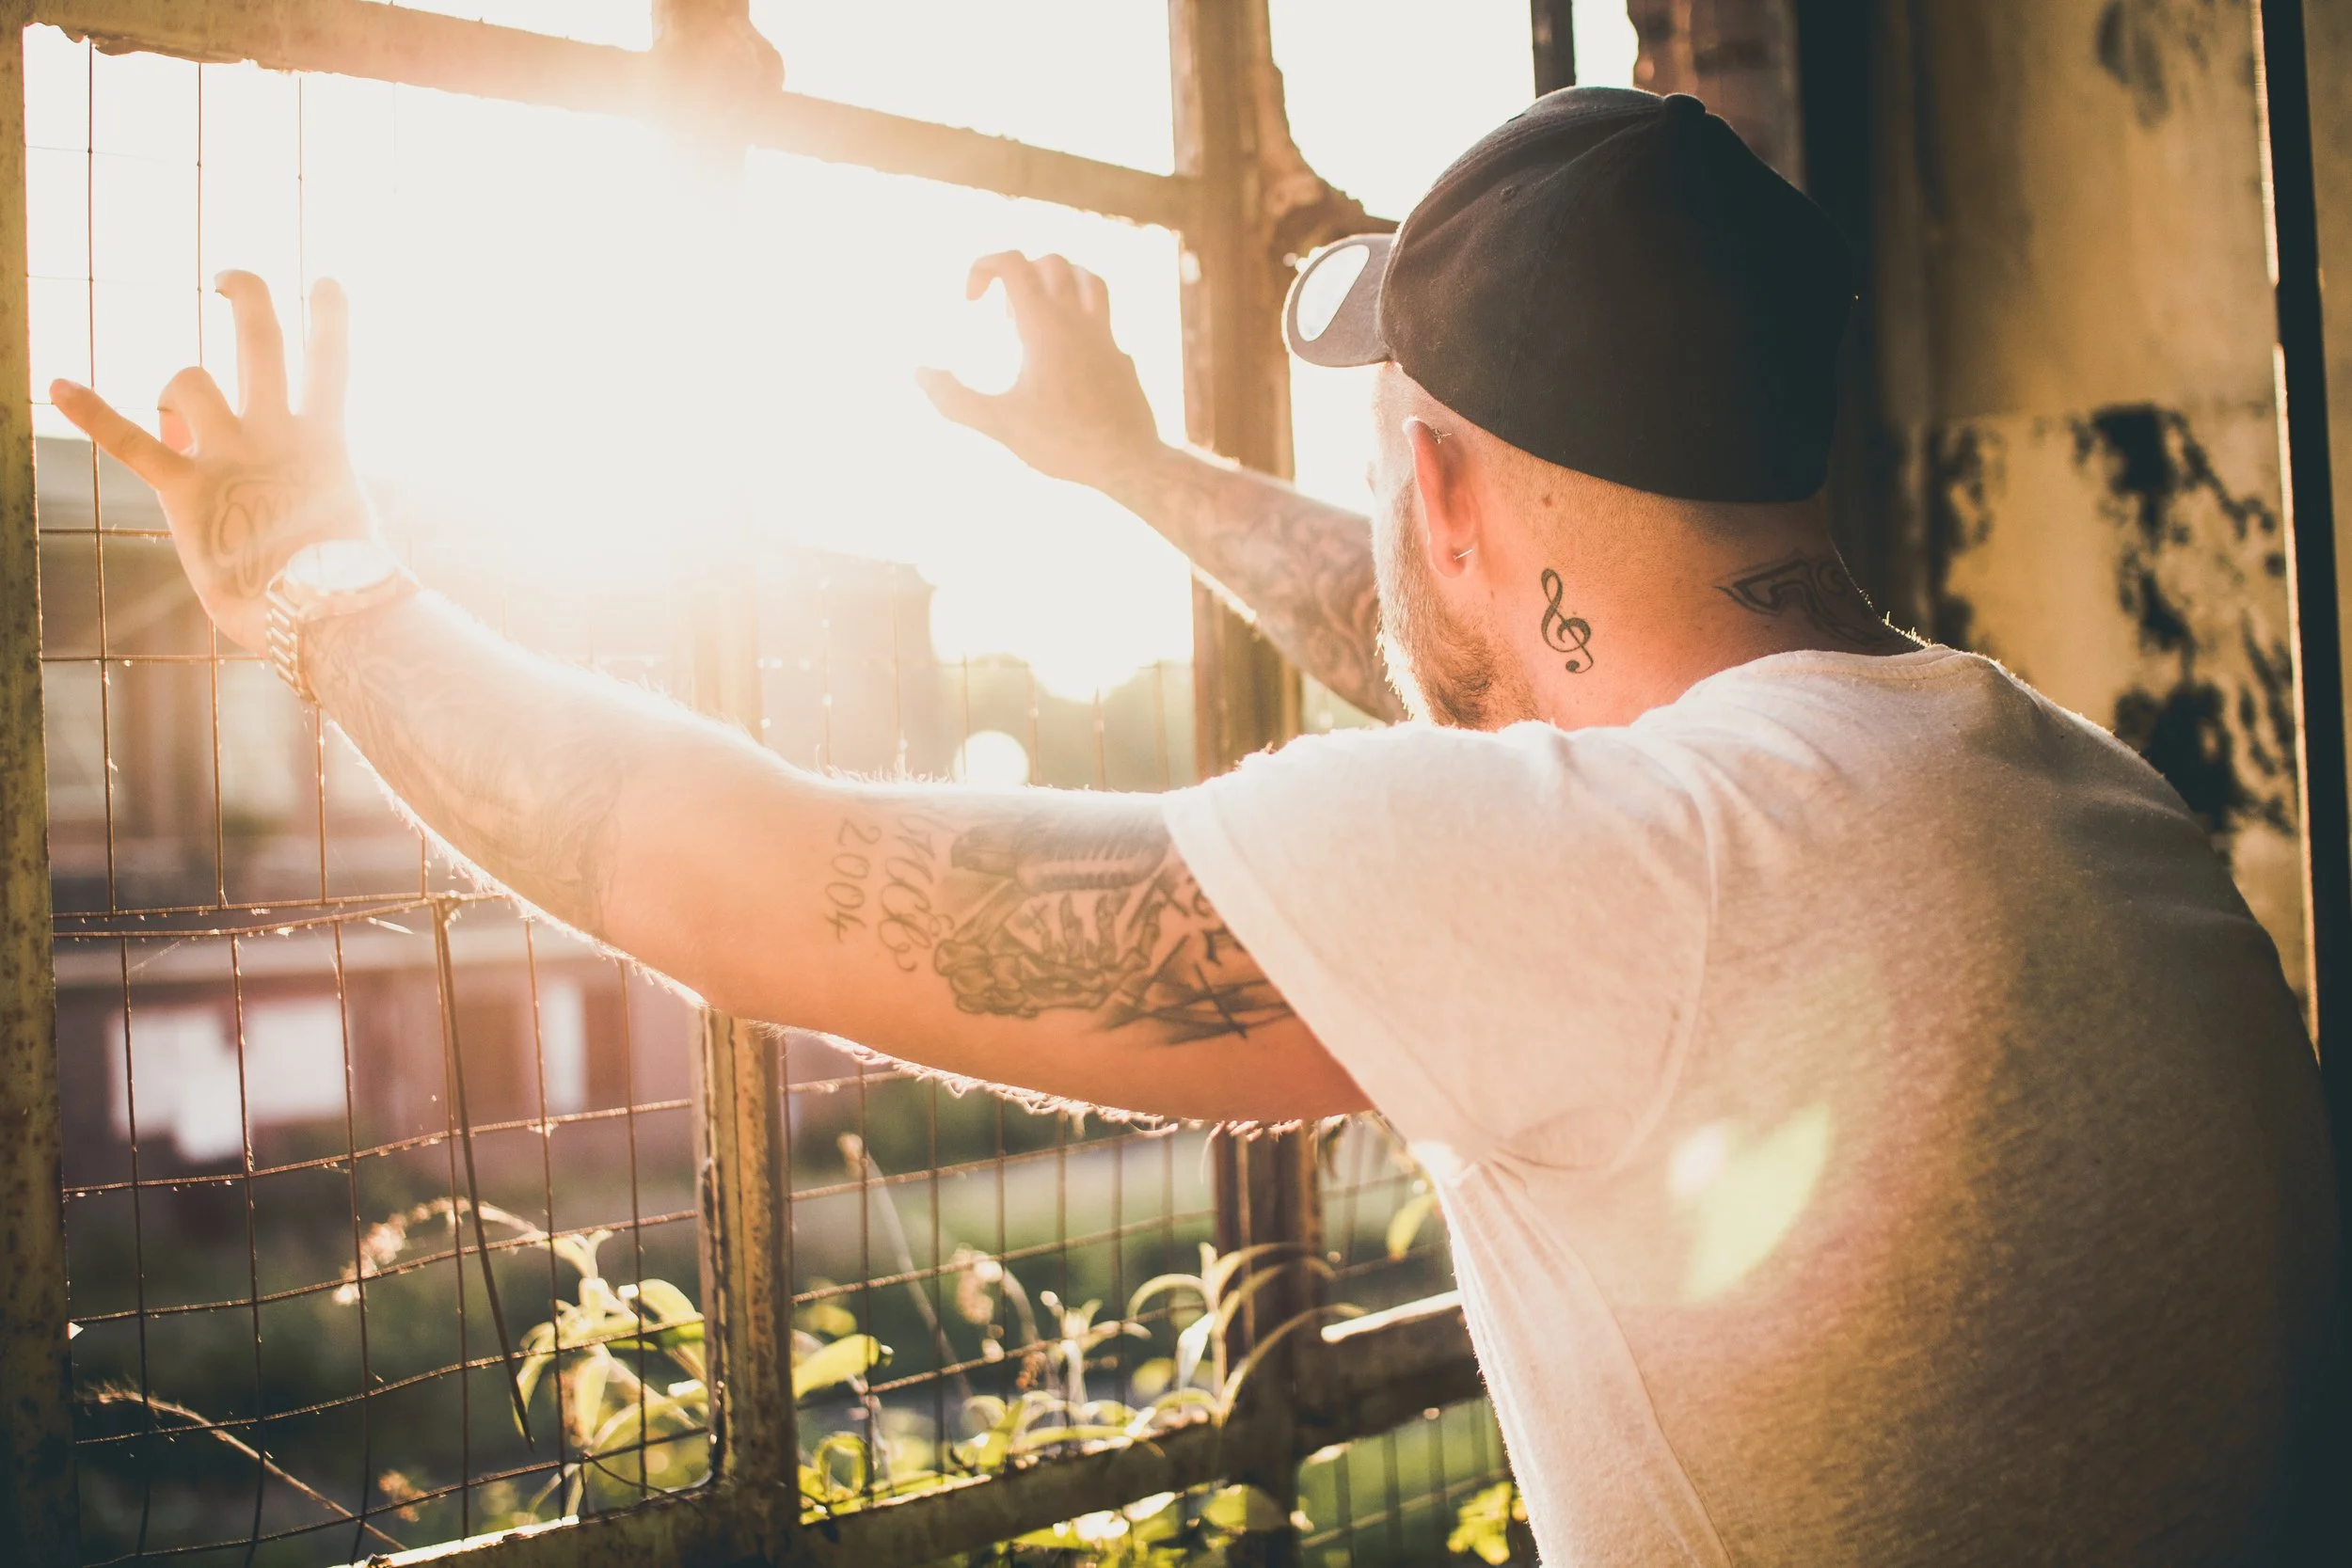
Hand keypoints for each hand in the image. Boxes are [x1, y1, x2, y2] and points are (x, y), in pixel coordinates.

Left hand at [51, 271, 376, 652]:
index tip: (324, 282)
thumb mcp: (342, 523)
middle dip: (247, 294)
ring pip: (188, 380)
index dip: (330, 314)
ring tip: (177, 418)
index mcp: (324, 442)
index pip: (333, 361)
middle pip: (260, 338)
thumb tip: (292, 492)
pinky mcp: (188, 488)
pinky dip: (92, 413)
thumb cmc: (339, 586)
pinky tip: (56, 385)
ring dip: (175, 388)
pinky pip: (132, 442)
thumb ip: (313, 489)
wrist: (326, 614)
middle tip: (228, 279)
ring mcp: (231, 454)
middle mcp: (276, 432)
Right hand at [918, 252, 1164, 489]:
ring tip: (1036, 315)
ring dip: (1057, 282)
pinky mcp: (1121, 356)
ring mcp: (1106, 336)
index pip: (1013, 261)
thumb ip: (954, 397)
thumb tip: (919, 372)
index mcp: (1046, 326)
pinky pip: (1105, 315)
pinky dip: (1080, 316)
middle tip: (1002, 320)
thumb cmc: (1064, 444)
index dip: (982, 267)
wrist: (1130, 463)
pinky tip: (1067, 354)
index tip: (971, 304)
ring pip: (1087, 277)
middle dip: (1017, 275)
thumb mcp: (999, 423)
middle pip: (1050, 261)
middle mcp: (1079, 321)